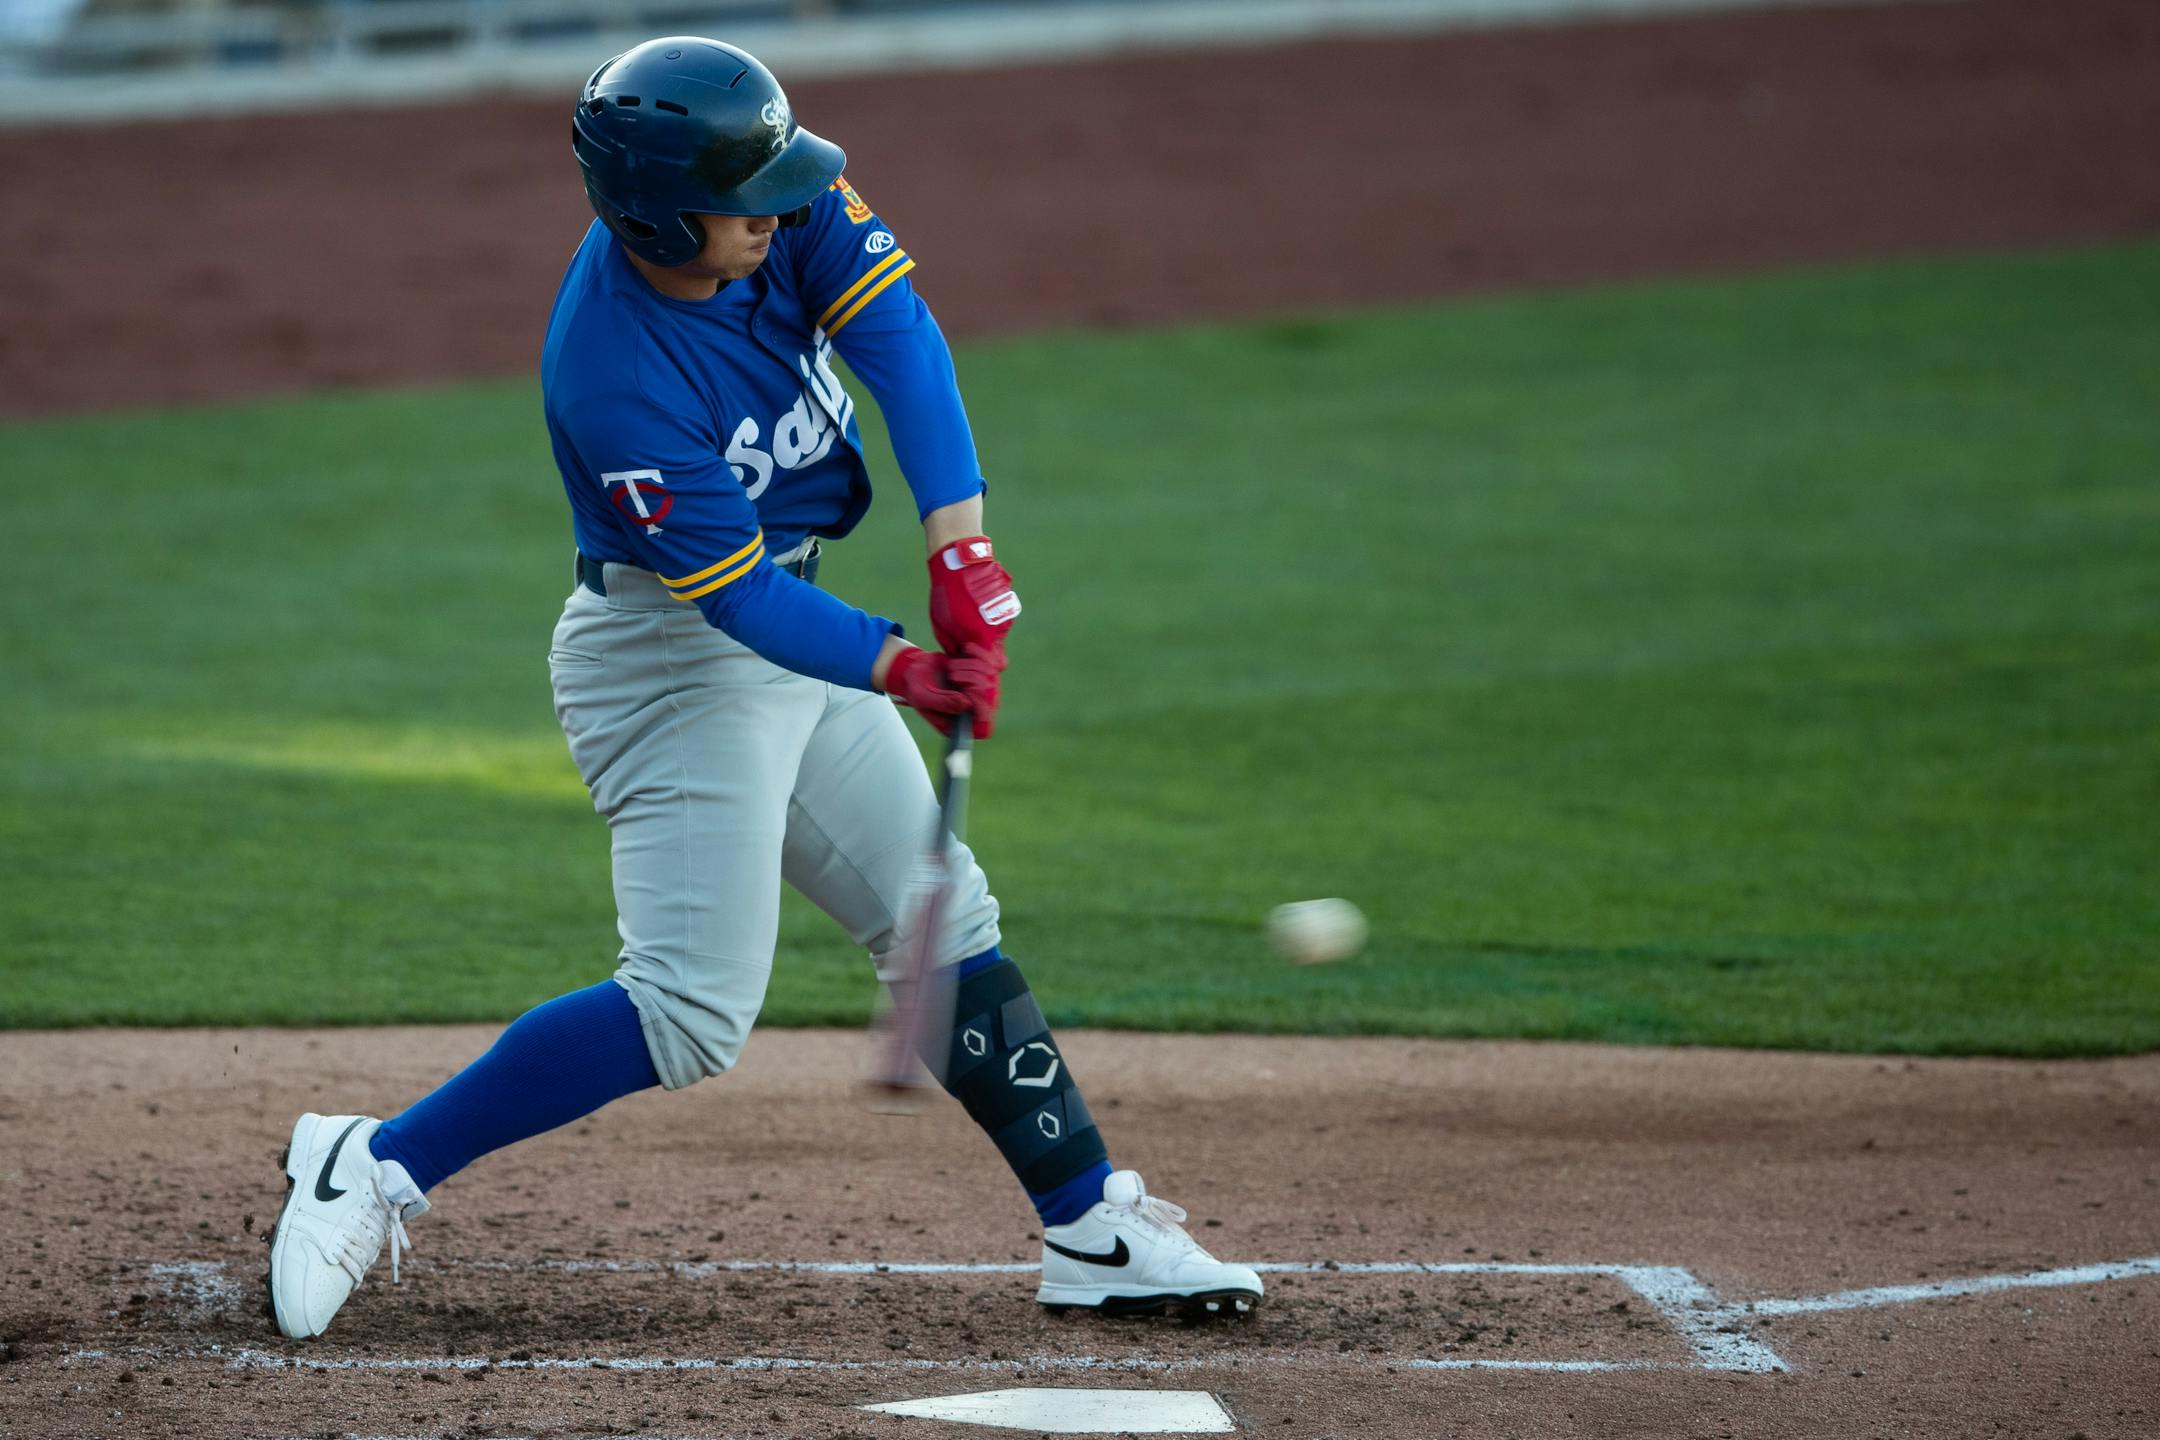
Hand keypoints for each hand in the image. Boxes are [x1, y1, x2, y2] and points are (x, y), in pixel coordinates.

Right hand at [880, 645, 1001, 737]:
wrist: (914, 667)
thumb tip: (967, 704)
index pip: (982, 729)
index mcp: (956, 725)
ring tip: (952, 667)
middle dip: (974, 682)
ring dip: (973, 668)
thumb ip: (942, 702)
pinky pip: (991, 666)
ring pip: (991, 681)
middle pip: (991, 702)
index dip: (981, 710)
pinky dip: (979, 656)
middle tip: (953, 676)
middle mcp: (969, 712)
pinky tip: (965, 652)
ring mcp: (976, 694)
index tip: (967, 693)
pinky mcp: (979, 677)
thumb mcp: (922, 696)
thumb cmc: (915, 686)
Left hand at [928, 535, 1019, 659]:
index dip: (977, 665)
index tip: (964, 656)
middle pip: (996, 650)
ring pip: (997, 633)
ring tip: (967, 615)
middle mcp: (1001, 627)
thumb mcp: (943, 625)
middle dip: (982, 650)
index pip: (990, 665)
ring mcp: (1007, 613)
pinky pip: (999, 617)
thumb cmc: (948, 595)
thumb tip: (960, 659)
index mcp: (984, 636)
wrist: (961, 562)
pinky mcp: (1008, 601)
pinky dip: (989, 617)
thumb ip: (954, 646)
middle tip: (965, 639)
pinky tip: (974, 604)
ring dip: (985, 632)